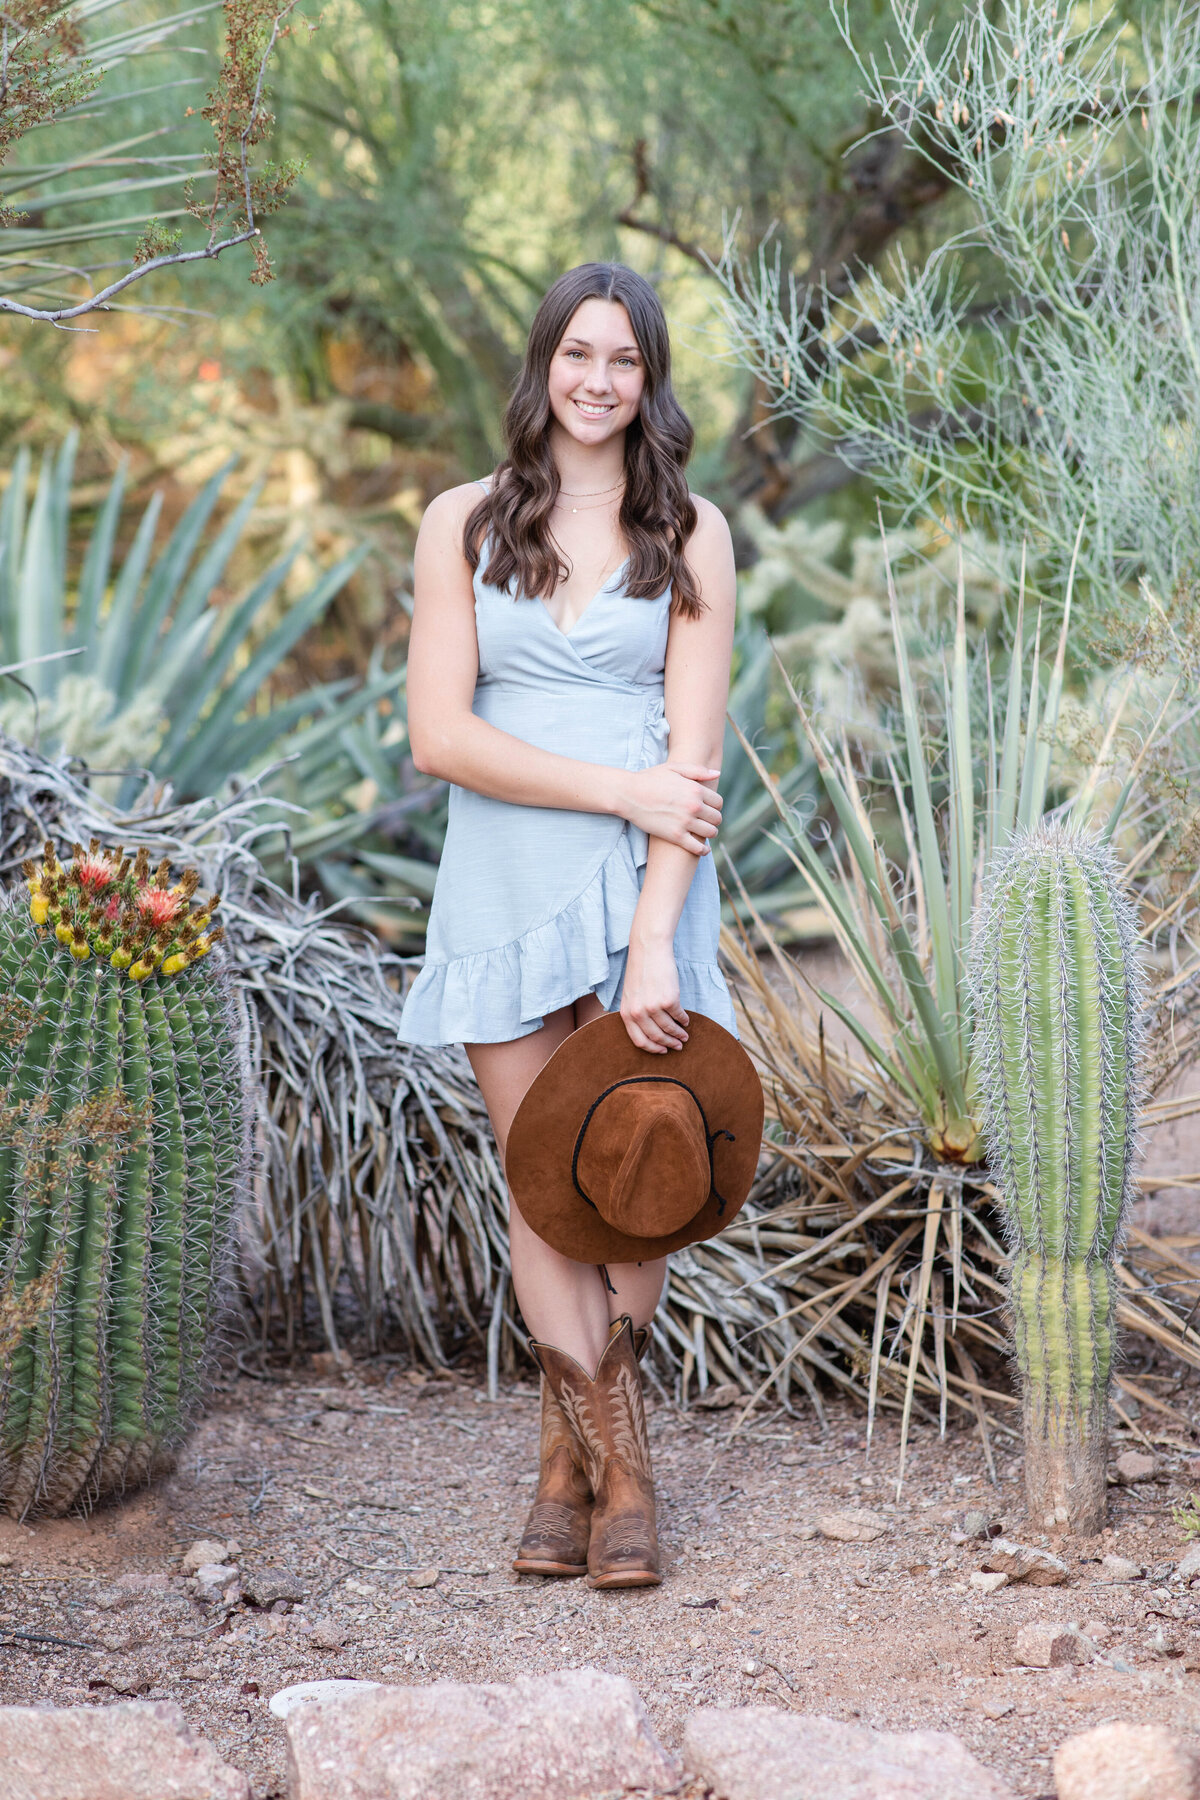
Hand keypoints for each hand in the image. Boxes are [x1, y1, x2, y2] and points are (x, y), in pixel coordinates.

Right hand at [620, 763, 721, 855]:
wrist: (629, 794)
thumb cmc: (649, 779)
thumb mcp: (674, 768)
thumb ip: (697, 770)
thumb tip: (718, 774)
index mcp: (696, 789)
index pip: (718, 802)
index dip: (716, 806)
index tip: (710, 809)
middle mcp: (694, 806)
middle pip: (717, 818)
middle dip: (714, 820)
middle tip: (708, 821)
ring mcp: (685, 822)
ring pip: (710, 832)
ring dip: (710, 833)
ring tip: (705, 832)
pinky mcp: (675, 836)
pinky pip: (697, 847)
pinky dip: (703, 850)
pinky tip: (703, 850)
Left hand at [620, 936, 688, 1052]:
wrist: (649, 949)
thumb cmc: (640, 970)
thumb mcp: (630, 994)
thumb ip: (636, 1013)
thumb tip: (651, 1032)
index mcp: (626, 1013)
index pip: (639, 1040)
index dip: (652, 1048)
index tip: (662, 1051)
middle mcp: (637, 1013)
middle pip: (656, 1037)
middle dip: (669, 1044)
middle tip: (678, 1046)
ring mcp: (653, 1007)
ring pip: (669, 1029)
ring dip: (679, 1035)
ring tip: (685, 1036)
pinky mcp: (668, 1000)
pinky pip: (679, 1016)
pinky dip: (684, 1020)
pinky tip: (687, 1020)